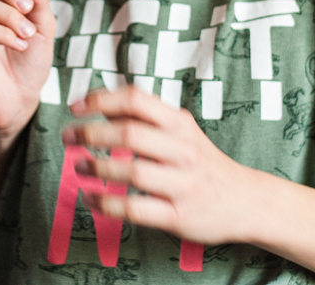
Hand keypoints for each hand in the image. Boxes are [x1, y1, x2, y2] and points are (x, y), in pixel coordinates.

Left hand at [62, 86, 258, 245]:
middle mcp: (183, 150)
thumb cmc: (202, 162)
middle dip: (91, 133)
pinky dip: (107, 203)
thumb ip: (146, 118)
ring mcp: (183, 183)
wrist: (246, 200)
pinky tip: (91, 197)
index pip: (136, 100)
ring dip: (97, 167)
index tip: (76, 107)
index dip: (101, 100)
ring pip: (132, 172)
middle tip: (68, 136)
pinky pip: (135, 209)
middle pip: (130, 134)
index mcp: (180, 123)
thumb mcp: (182, 131)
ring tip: (78, 165)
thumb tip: (101, 102)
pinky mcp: (179, 215)